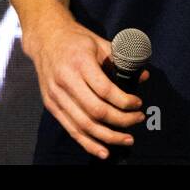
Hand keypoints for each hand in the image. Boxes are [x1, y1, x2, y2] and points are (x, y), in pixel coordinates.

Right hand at [23, 13, 150, 159]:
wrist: (45, 38)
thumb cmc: (77, 40)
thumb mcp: (100, 43)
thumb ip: (121, 60)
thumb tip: (144, 77)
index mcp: (80, 62)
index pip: (105, 90)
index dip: (124, 101)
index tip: (138, 104)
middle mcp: (66, 81)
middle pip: (96, 110)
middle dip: (121, 120)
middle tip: (138, 119)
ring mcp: (56, 95)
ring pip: (84, 124)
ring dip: (108, 136)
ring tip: (127, 139)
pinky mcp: (51, 105)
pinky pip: (71, 129)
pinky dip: (88, 143)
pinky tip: (103, 151)